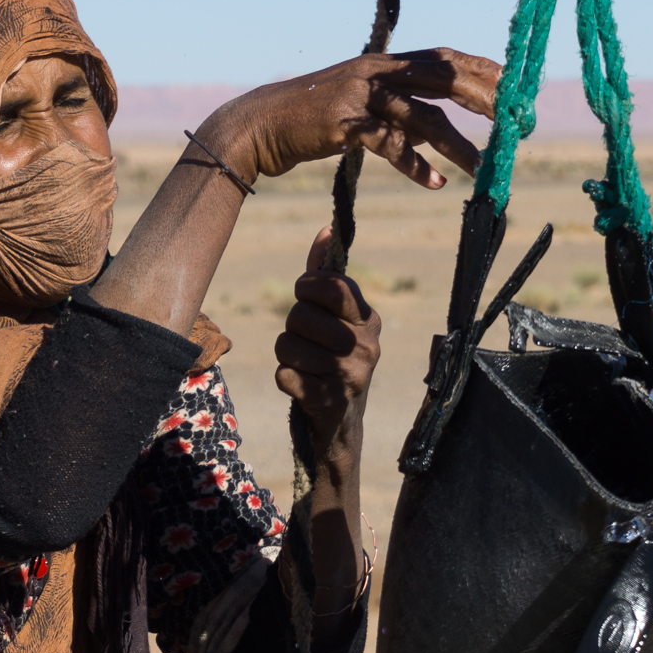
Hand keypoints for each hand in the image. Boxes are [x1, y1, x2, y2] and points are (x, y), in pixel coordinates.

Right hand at [200, 49, 499, 188]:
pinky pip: (387, 143)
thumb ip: (397, 111)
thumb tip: (433, 129)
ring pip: (420, 115)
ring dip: (455, 144)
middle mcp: (375, 71)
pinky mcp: (342, 123)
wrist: (261, 125)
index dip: (481, 68)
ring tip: (482, 168)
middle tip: (513, 124)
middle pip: (441, 78)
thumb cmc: (312, 120)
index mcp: (383, 63)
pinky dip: (414, 165)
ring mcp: (358, 95)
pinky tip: (435, 183)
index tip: (515, 84)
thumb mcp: (361, 108)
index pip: (443, 57)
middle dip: (482, 99)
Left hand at [275, 228, 381, 455]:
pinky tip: (303, 385)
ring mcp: (349, 376)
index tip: (306, 297)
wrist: (343, 424)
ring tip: (306, 365)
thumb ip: (328, 274)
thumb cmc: (336, 359)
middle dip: (293, 326)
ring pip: (286, 345)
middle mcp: (366, 346)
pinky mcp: (328, 401)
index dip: (307, 287)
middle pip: (300, 315)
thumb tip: (326, 228)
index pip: (331, 285)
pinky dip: (285, 379)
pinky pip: (282, 374)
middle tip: (307, 341)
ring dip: (287, 355)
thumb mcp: (339, 318)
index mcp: (369, 319)